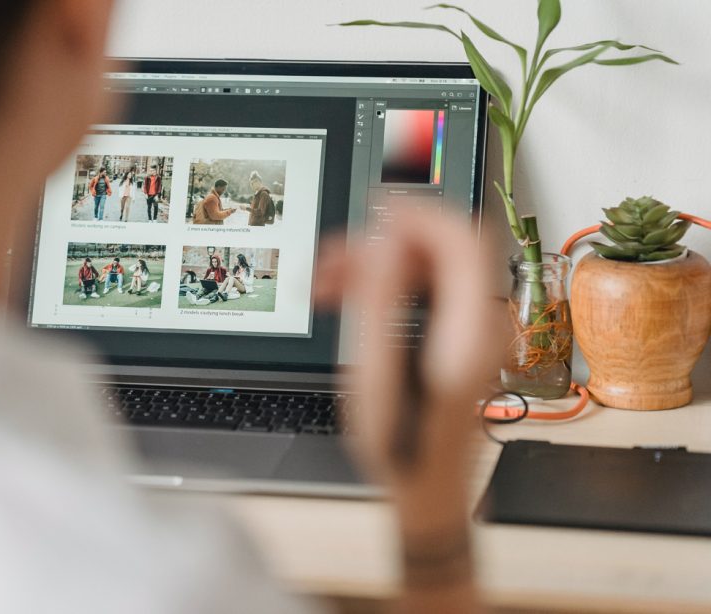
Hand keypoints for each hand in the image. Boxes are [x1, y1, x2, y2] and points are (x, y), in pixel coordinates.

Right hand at [316, 212, 498, 504]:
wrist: (428, 487)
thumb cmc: (403, 448)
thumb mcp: (378, 377)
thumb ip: (382, 304)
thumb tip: (384, 244)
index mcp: (468, 334)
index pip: (462, 243)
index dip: (420, 214)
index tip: (376, 209)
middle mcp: (481, 325)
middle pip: (446, 247)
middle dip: (388, 237)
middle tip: (338, 252)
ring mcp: (472, 329)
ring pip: (430, 264)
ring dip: (380, 260)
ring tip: (329, 279)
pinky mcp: (456, 334)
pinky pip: (425, 286)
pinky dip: (388, 281)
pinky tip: (349, 294)